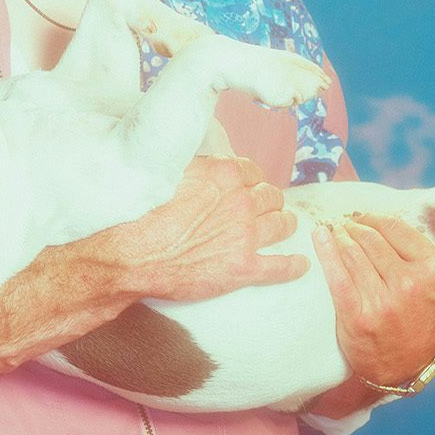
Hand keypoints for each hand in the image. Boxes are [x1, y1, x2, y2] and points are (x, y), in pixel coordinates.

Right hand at [89, 155, 308, 304]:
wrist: (133, 256)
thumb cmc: (144, 216)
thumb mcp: (170, 176)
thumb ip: (197, 169)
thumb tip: (206, 166)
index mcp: (223, 175)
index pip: (253, 172)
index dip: (252, 180)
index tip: (250, 186)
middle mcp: (241, 202)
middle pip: (271, 197)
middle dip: (270, 201)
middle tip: (267, 207)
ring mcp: (246, 236)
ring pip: (282, 225)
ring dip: (286, 224)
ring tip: (286, 227)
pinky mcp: (244, 268)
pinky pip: (281, 266)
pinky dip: (294, 266)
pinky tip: (301, 264)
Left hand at [311, 192, 434, 397]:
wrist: (407, 363)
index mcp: (434, 271)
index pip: (396, 228)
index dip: (378, 219)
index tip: (368, 218)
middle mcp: (409, 286)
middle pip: (371, 239)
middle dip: (356, 226)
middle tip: (349, 225)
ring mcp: (381, 302)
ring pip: (352, 253)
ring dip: (340, 236)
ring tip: (337, 231)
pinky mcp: (357, 316)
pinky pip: (336, 275)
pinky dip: (325, 251)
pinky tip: (320, 237)